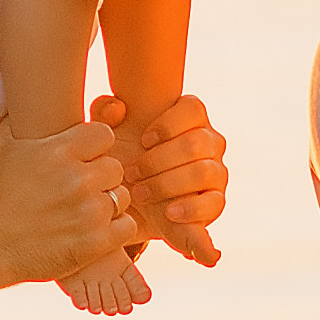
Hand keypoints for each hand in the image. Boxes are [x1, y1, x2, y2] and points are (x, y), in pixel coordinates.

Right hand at [0, 117, 139, 288]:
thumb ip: (17, 119)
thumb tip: (28, 99)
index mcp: (60, 151)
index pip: (104, 135)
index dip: (95, 147)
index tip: (84, 159)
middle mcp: (78, 179)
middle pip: (116, 167)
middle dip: (101, 177)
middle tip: (83, 189)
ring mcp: (88, 212)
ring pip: (122, 197)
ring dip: (108, 203)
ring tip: (85, 211)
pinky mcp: (94, 242)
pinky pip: (127, 226)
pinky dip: (115, 229)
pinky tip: (95, 230)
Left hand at [96, 89, 227, 270]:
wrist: (126, 204)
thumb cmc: (121, 159)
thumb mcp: (108, 136)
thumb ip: (103, 112)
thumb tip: (116, 107)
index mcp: (188, 118)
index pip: (194, 108)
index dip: (169, 124)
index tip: (143, 140)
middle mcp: (209, 141)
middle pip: (197, 142)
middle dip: (159, 160)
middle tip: (130, 173)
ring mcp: (215, 171)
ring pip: (204, 171)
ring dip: (168, 183)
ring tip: (140, 193)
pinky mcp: (215, 202)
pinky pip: (214, 202)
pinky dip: (191, 208)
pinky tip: (169, 212)